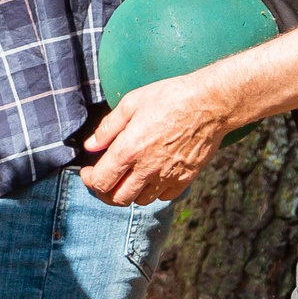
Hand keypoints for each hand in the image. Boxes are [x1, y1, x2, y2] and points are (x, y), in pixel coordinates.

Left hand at [79, 70, 239, 206]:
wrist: (209, 104)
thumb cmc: (170, 98)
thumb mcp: (131, 103)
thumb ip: (108, 127)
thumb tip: (90, 146)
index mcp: (129, 150)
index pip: (101, 182)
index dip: (90, 181)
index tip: (88, 172)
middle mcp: (147, 169)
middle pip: (118, 199)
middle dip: (105, 192)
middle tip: (105, 179)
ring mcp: (167, 177)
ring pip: (140, 200)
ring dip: (129, 193)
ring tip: (128, 177)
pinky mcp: (185, 179)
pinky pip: (163, 197)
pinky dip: (153, 192)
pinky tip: (151, 177)